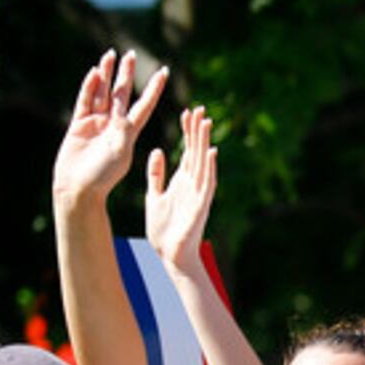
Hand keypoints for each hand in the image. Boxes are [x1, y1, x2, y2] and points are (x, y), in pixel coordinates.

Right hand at [54, 50, 168, 207]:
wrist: (78, 188)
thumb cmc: (102, 177)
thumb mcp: (119, 155)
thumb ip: (123, 134)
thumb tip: (126, 119)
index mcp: (129, 133)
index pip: (145, 105)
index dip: (154, 88)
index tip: (164, 72)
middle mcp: (113, 125)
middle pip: (121, 94)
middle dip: (126, 75)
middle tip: (131, 54)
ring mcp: (95, 124)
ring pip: (102, 93)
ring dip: (106, 74)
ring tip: (111, 55)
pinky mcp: (79, 125)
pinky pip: (84, 101)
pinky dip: (88, 87)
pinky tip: (94, 72)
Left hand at [141, 106, 217, 271]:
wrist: (169, 255)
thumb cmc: (163, 230)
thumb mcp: (154, 196)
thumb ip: (156, 174)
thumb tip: (157, 151)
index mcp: (181, 181)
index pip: (186, 151)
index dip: (187, 132)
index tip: (186, 112)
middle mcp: (192, 185)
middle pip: (196, 152)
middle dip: (197, 131)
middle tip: (199, 108)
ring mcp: (198, 194)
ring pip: (203, 163)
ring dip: (204, 143)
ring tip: (205, 122)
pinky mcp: (201, 206)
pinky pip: (207, 183)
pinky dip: (209, 168)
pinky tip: (209, 152)